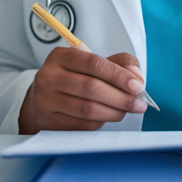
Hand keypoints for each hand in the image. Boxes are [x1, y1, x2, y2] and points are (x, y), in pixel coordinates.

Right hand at [18, 47, 147, 133]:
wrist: (42, 100)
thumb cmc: (73, 79)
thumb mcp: (92, 63)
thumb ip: (119, 63)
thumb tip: (135, 76)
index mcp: (61, 56)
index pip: (94, 63)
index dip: (119, 75)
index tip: (137, 86)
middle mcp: (49, 77)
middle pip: (91, 87)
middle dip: (121, 97)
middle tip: (139, 104)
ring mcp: (46, 100)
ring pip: (88, 109)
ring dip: (114, 112)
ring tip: (126, 111)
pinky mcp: (48, 121)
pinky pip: (82, 125)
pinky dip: (101, 122)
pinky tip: (107, 116)